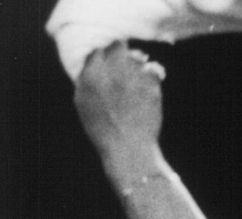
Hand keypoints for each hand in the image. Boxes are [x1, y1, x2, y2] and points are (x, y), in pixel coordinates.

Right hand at [74, 44, 163, 161]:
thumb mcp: (83, 103)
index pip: (97, 50)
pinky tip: (152, 81)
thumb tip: (91, 63)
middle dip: (121, 53)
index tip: (108, 61)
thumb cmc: (102, 129)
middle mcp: (112, 71)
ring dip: (138, 63)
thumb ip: (86, 79)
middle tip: (125, 63)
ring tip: (138, 77)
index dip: (104, 55)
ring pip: (137, 57)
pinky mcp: (152, 86)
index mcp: (91, 75)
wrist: (128, 147)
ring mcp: (133, 77)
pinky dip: (154, 73)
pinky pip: (155, 69)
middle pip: (118, 47)